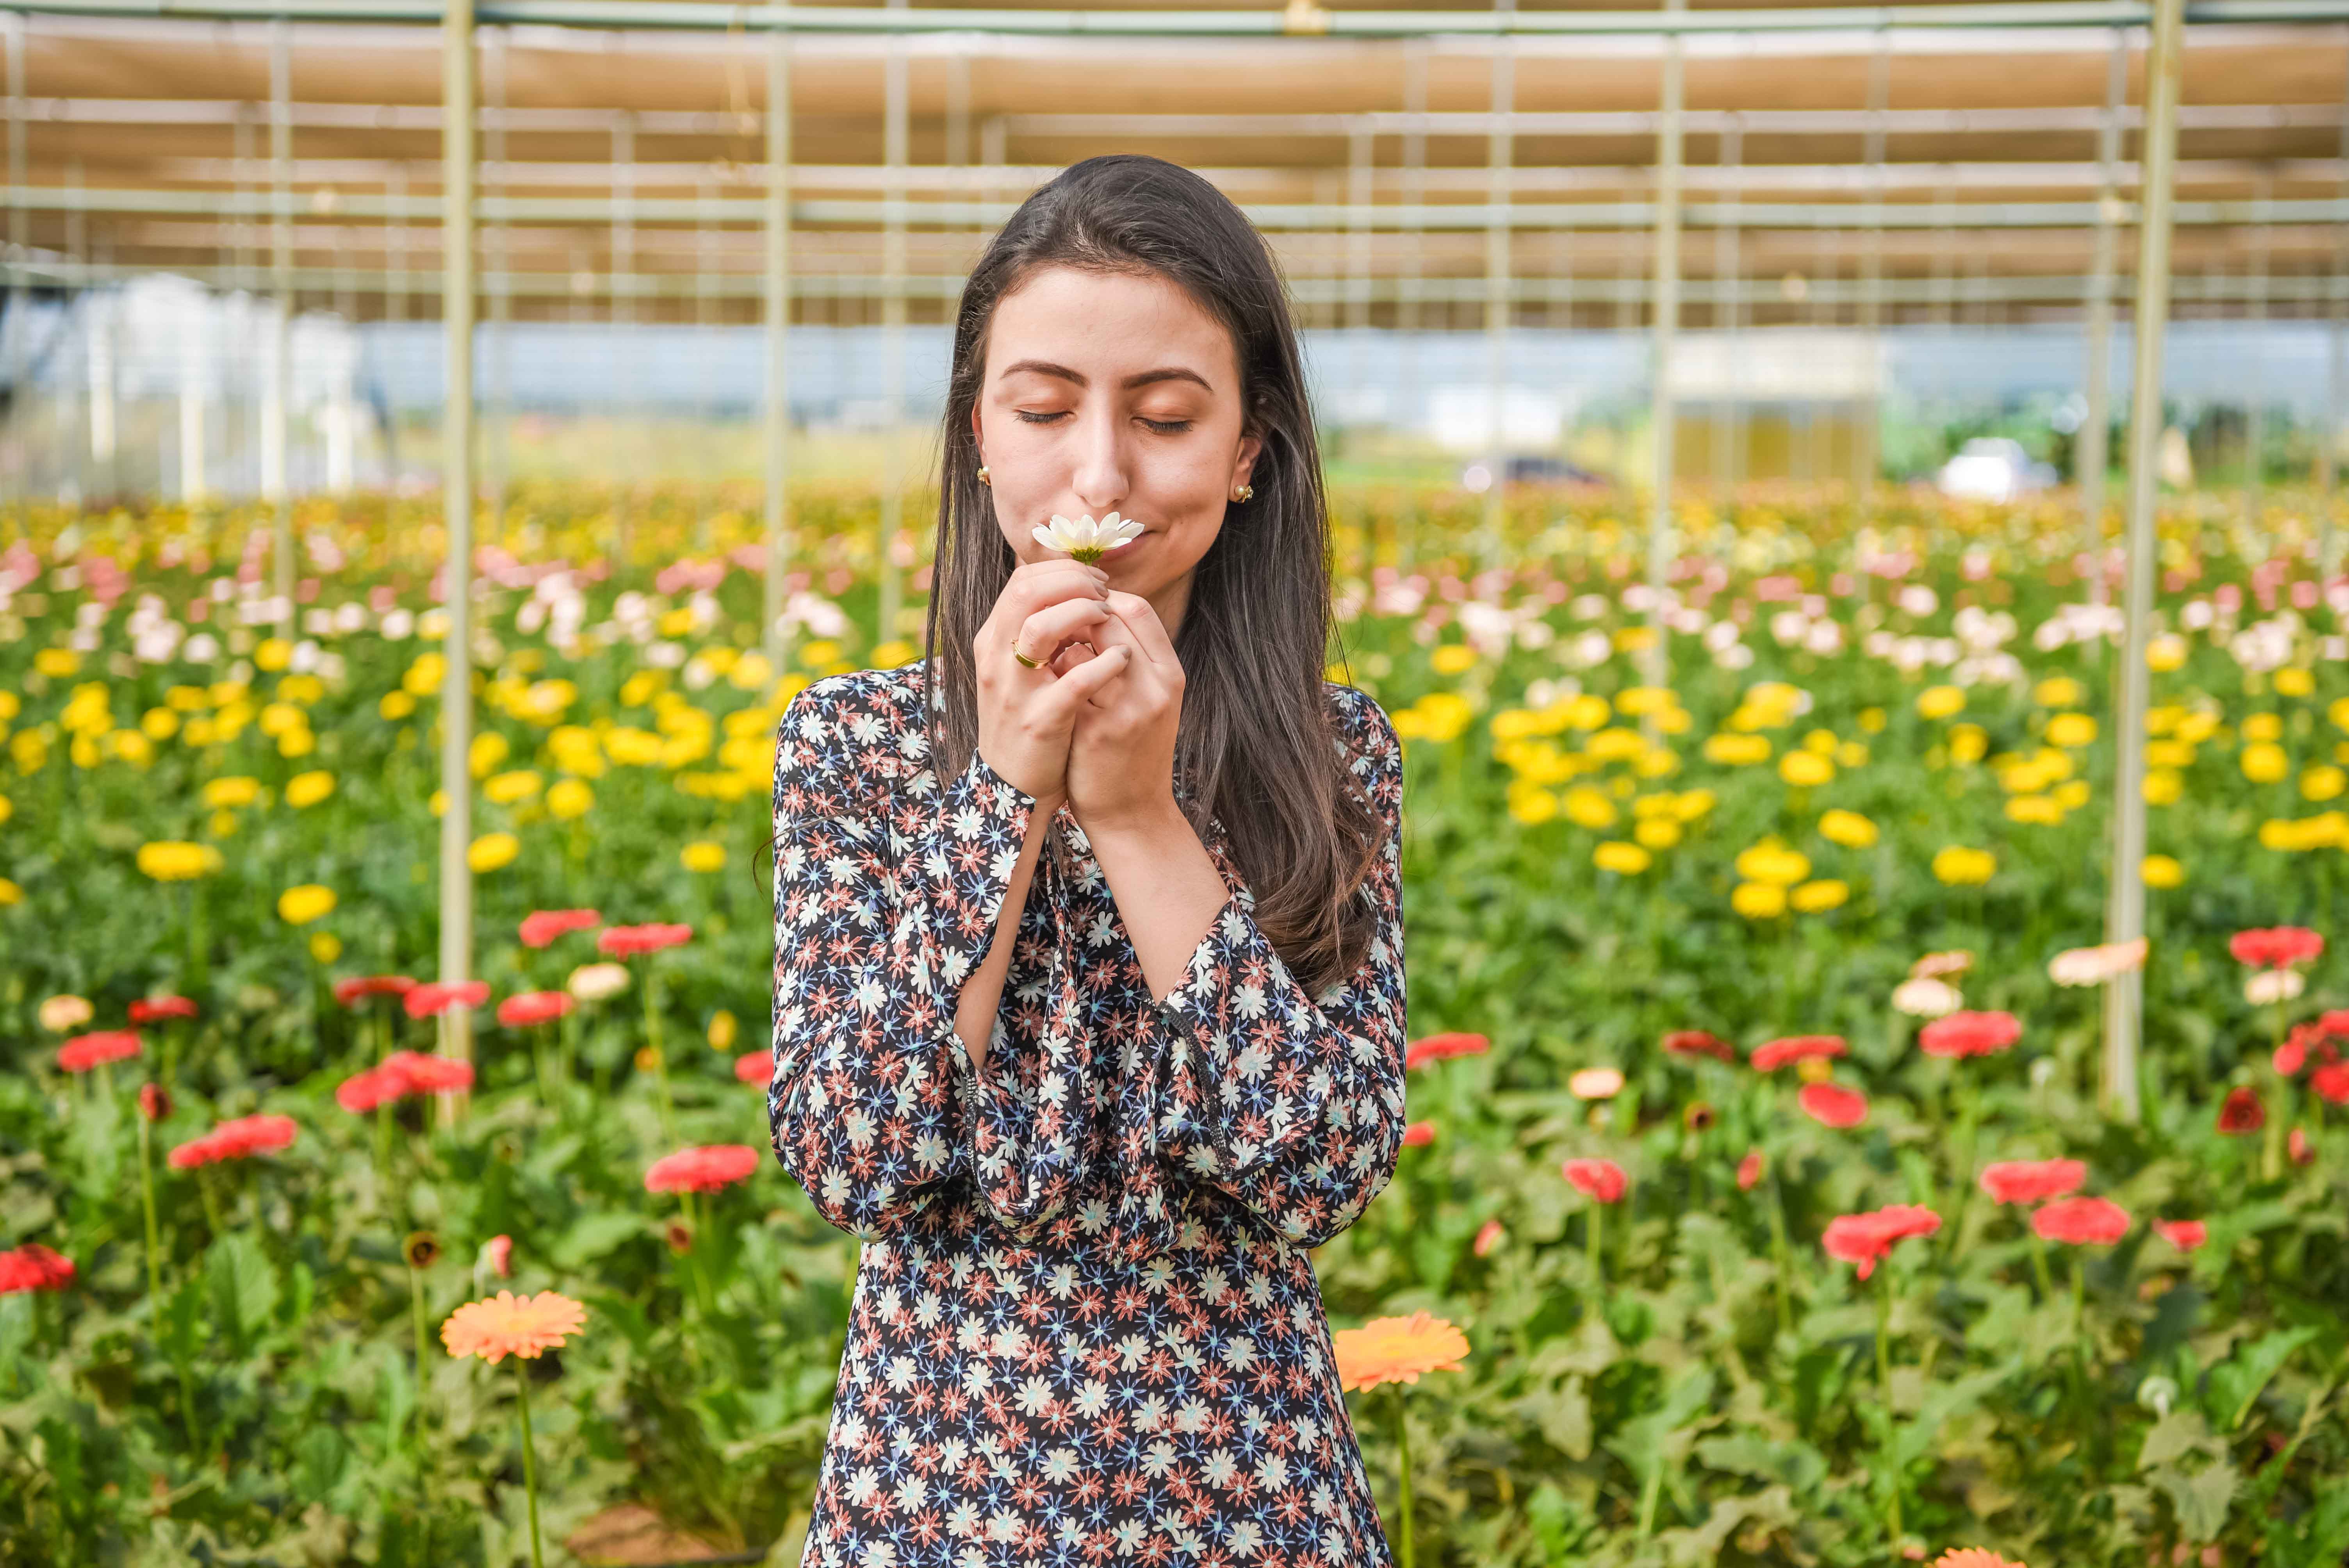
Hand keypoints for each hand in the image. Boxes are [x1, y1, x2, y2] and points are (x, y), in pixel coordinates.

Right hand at [972, 558, 1129, 802]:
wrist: (1013, 787)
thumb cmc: (1028, 721)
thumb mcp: (1021, 671)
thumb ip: (1038, 633)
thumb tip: (1072, 590)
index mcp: (992, 642)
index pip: (1022, 582)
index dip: (1063, 571)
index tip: (1096, 580)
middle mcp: (996, 660)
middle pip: (1027, 593)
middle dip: (1073, 582)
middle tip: (1105, 592)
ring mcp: (1015, 691)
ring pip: (1041, 628)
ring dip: (1082, 612)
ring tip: (1109, 616)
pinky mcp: (1040, 721)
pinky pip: (1075, 681)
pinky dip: (1103, 663)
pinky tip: (1123, 658)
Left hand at [1064, 591, 1184, 831]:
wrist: (1131, 810)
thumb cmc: (1134, 748)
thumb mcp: (1148, 698)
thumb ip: (1133, 657)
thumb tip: (1096, 609)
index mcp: (1170, 673)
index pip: (1137, 608)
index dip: (1103, 599)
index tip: (1079, 605)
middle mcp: (1156, 687)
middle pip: (1113, 618)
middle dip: (1078, 613)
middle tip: (1058, 621)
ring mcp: (1128, 709)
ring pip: (1088, 646)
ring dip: (1063, 640)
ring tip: (1052, 648)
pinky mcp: (1098, 731)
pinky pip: (1068, 681)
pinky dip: (1054, 672)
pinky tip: (1048, 680)